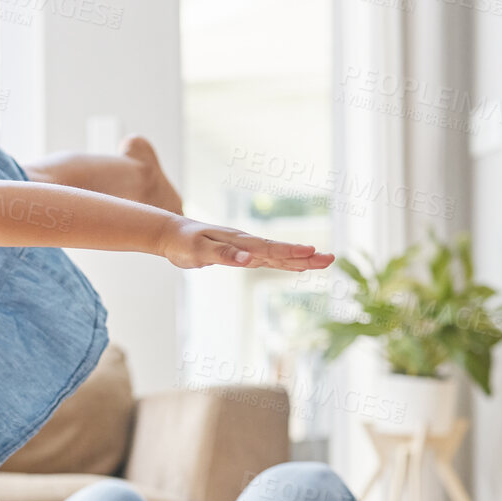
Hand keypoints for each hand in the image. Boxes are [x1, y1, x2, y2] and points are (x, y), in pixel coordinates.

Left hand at [161, 217, 334, 271]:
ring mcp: (244, 248)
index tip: (312, 254)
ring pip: (276, 255)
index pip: (269, 249)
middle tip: (330, 259)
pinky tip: (295, 265)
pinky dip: (282, 262)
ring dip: (298, 259)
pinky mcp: (239, 254)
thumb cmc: (183, 243)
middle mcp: (246, 244)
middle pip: (279, 251)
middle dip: (305, 257)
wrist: (171, 234)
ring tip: (321, 261)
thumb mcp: (200, 251)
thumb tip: (248, 260)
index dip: (290, 253)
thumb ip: (224, 255)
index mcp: (239, 242)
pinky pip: (266, 259)